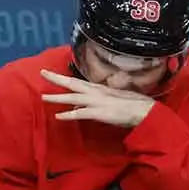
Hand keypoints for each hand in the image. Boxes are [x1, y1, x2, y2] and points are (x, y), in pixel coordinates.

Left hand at [39, 69, 153, 127]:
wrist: (146, 111)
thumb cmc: (133, 104)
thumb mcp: (113, 98)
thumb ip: (96, 100)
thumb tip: (80, 105)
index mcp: (99, 88)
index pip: (78, 81)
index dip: (63, 77)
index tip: (50, 73)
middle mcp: (96, 92)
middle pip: (72, 83)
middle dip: (56, 78)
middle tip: (42, 73)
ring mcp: (97, 102)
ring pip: (73, 98)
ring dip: (57, 98)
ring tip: (43, 97)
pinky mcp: (100, 113)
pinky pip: (81, 114)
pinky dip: (69, 115)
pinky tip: (58, 117)